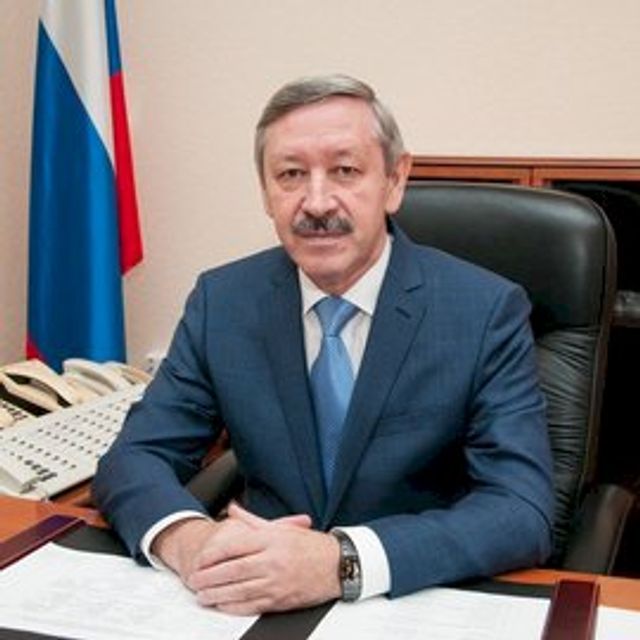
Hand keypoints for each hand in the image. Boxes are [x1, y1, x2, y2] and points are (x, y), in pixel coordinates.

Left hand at [186, 503, 341, 614]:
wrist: (338, 565)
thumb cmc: (311, 546)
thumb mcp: (282, 527)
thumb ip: (253, 521)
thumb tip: (233, 509)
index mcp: (272, 539)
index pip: (235, 546)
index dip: (214, 555)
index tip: (200, 559)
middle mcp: (273, 560)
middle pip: (233, 570)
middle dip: (210, 577)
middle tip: (194, 580)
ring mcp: (277, 582)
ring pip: (240, 590)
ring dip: (217, 594)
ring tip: (202, 595)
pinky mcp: (281, 600)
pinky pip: (252, 605)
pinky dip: (234, 607)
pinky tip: (222, 606)